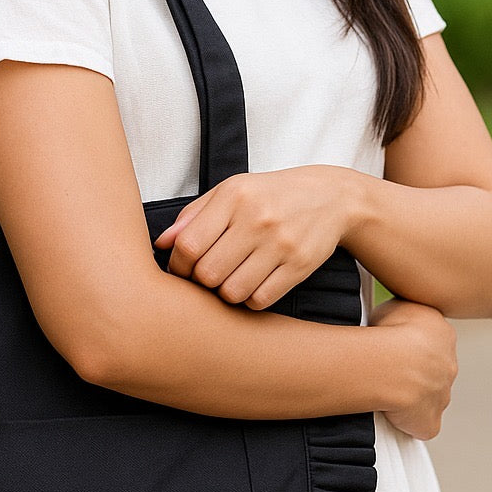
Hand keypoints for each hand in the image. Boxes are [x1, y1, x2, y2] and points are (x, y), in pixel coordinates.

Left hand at [152, 167, 349, 309]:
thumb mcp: (231, 191)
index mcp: (234, 196)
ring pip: (232, 292)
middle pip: (208, 274)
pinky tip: (252, 283)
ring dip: (225, 292)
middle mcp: (257, 219)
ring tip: (230, 278)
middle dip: (200, 281)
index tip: (181, 269)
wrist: (330, 197)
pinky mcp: (300, 266)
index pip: (189, 245)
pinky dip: (250, 298)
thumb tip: (161, 244)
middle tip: (206, 276)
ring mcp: (280, 243)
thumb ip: (193, 216)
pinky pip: (260, 300)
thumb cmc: (270, 195)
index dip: (178, 265)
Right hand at [369, 297, 457, 440]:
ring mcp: (442, 396)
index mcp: (444, 335)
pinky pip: (420, 424)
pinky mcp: (430, 422)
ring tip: (383, 388)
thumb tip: (400, 316)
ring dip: (409, 395)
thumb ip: (405, 313)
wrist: (392, 364)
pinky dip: (408, 422)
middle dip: (412, 371)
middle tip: (386, 368)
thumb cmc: (390, 331)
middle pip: (432, 370)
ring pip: (426, 397)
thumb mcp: (397, 304)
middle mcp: (449, 366)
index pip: (430, 341)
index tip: (391, 345)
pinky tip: (389, 412)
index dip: (409, 344)